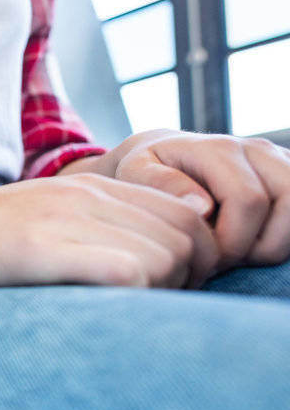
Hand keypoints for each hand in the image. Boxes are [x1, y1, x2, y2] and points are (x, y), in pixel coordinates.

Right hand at [0, 173, 220, 290]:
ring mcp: (64, 218)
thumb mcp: (50, 218)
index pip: (187, 214)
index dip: (195, 256)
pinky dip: (132, 294)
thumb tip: (159, 261)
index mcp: (93, 186)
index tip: (169, 287)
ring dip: (159, 291)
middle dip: (186, 278)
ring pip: (164, 256)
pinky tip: (102, 306)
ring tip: (124, 308)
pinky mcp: (40, 248)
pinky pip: (126, 270)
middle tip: (152, 304)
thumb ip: (101, 225)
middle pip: (186, 237)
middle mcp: (87, 194)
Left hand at [100, 130, 289, 270]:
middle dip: (258, 246)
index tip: (205, 258)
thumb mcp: (133, 173)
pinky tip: (252, 242)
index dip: (232, 240)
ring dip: (277, 242)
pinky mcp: (288, 174)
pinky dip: (284, 234)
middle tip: (223, 260)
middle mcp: (256, 149)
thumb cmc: (142, 171)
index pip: (248, 201)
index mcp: (219, 149)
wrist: (161, 156)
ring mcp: (278, 160)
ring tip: (239, 252)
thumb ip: (161, 185)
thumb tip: (203, 206)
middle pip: (289, 204)